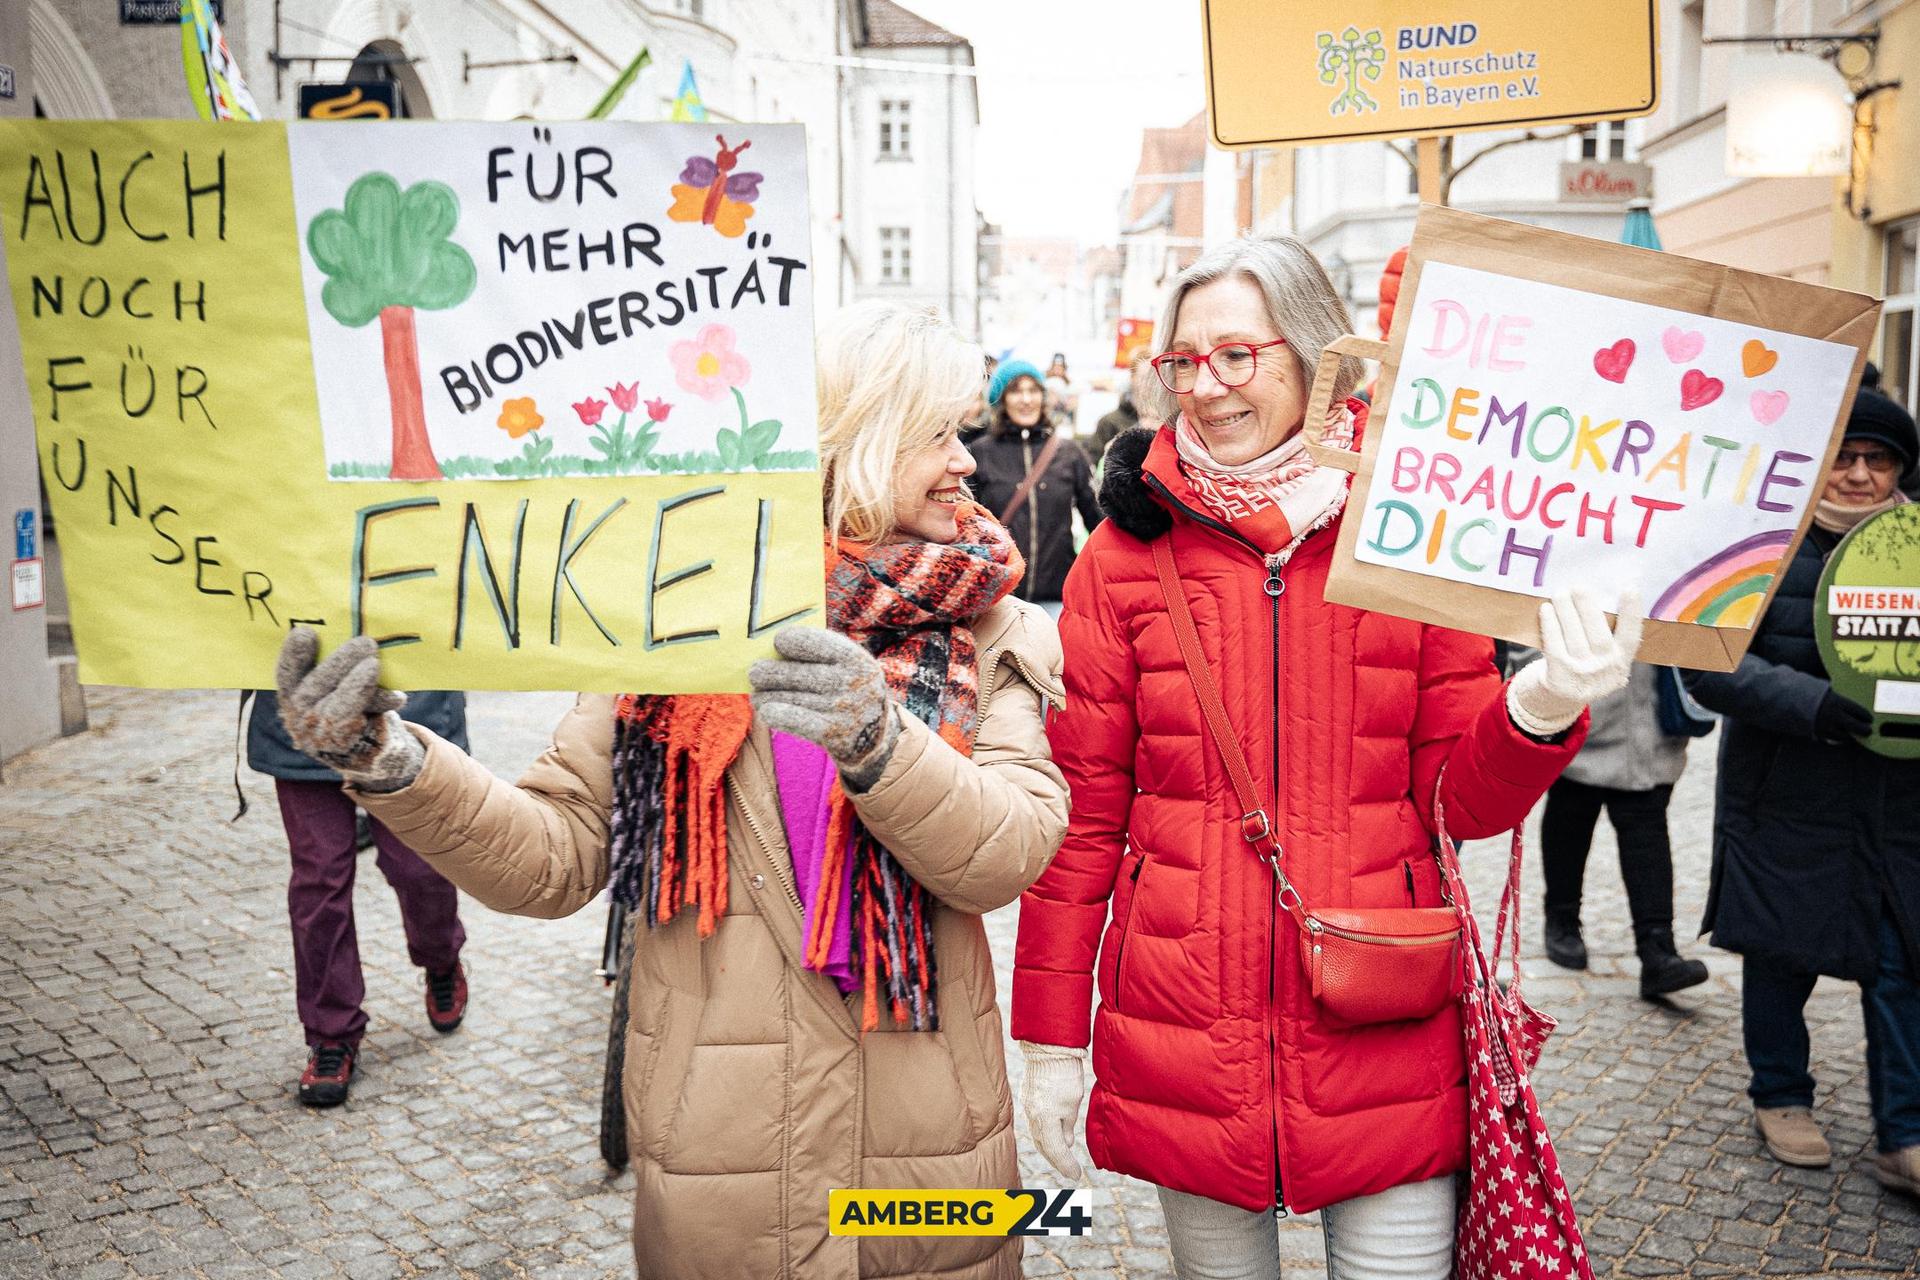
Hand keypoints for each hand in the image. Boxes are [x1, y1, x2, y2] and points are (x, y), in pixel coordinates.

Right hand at [275, 628, 422, 790]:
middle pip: (313, 688)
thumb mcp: (338, 680)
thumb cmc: (349, 698)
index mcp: (292, 691)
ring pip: (334, 710)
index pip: (286, 672)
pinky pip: (359, 725)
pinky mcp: (343, 745)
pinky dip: (379, 706)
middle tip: (366, 643)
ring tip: (375, 665)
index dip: (293, 654)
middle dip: (340, 663)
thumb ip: (341, 664)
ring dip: (357, 686)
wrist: (366, 742)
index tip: (305, 632)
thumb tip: (364, 639)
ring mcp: (319, 733)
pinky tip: (397, 697)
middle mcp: (299, 714)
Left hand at [748, 627, 898, 791]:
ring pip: (789, 697)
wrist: (875, 738)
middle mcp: (851, 683)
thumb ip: (820, 653)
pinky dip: (775, 714)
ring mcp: (841, 709)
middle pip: (796, 673)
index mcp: (856, 659)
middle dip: (769, 672)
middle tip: (755, 672)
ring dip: (766, 695)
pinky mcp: (832, 734)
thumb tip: (771, 648)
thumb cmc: (849, 691)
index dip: (791, 640)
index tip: (778, 642)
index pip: (815, 643)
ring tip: (757, 694)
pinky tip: (766, 710)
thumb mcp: (848, 667)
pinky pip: (794, 720)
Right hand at [1018, 1042, 1086, 1180]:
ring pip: (1038, 1135)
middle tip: (1069, 1169)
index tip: (1076, 1174)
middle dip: (1057, 1160)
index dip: (1066, 1164)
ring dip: (1049, 1147)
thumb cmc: (1065, 1074)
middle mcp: (1033, 1116)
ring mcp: (1027, 1107)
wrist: (1048, 1049)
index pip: (1056, 1150)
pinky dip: (1044, 1133)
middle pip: (1044, 1146)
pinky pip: (1034, 1123)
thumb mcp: (1073, 1102)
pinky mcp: (1027, 1099)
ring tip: (1061, 1155)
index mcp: (1045, 1119)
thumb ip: (1068, 1125)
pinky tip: (1052, 1134)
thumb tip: (1067, 1142)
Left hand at [1507, 588, 1643, 737]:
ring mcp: (1582, 676)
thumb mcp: (1602, 659)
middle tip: (1579, 586)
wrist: (1558, 699)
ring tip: (1560, 593)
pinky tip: (1546, 609)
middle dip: (1588, 608)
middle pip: (1599, 635)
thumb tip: (1593, 595)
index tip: (1630, 589)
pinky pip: (1554, 646)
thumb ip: (1605, 635)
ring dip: (1566, 611)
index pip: (1631, 636)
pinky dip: (1550, 625)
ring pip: (1574, 637)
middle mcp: (1605, 671)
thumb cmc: (1582, 666)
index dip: (1632, 613)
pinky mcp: (1559, 678)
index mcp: (1621, 662)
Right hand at [1814, 689, 1872, 742]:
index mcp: (1837, 702)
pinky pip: (1833, 739)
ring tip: (1852, 733)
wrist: (1793, 701)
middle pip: (1855, 726)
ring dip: (1850, 735)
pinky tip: (1840, 735)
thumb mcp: (1829, 695)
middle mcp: (1833, 715)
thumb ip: (1842, 703)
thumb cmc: (1813, 696)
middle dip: (1864, 730)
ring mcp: (1825, 726)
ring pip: (1844, 735)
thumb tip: (1856, 714)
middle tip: (1868, 731)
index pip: (1859, 711)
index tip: (1869, 719)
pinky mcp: (1818, 733)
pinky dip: (1838, 738)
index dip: (1866, 716)